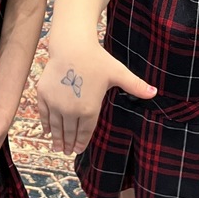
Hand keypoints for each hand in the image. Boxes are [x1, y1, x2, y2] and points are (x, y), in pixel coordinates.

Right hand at [38, 44, 156, 155]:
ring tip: (57, 147)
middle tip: (67, 151)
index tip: (78, 150)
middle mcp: (70, 110)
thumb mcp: (118, 73)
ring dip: (57, 139)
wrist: (72, 46)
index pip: (84, 132)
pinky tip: (47, 132)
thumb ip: (136, 86)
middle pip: (69, 133)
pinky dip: (46, 125)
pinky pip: (44, 115)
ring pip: (56, 126)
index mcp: (89, 109)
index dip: (81, 143)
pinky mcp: (43, 95)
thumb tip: (155, 92)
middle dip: (68, 144)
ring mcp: (55, 103)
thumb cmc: (97, 59)